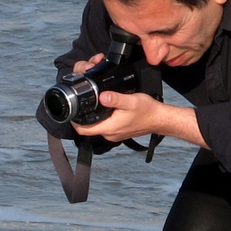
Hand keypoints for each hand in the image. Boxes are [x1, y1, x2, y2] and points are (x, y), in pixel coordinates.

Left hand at [72, 91, 206, 149]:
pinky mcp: (118, 131)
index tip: (71, 112)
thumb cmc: (147, 111)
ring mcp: (114, 134)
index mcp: (109, 128)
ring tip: (91, 105)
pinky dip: (101, 119)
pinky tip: (104, 109)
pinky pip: (104, 126)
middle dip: (82, 118)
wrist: (160, 119)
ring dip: (92, 118)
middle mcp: (109, 134)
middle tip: (82, 104)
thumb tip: (102, 96)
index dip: (74, 122)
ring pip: (96, 127)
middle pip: (88, 128)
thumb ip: (115, 98)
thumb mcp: (131, 101)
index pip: (84, 130)